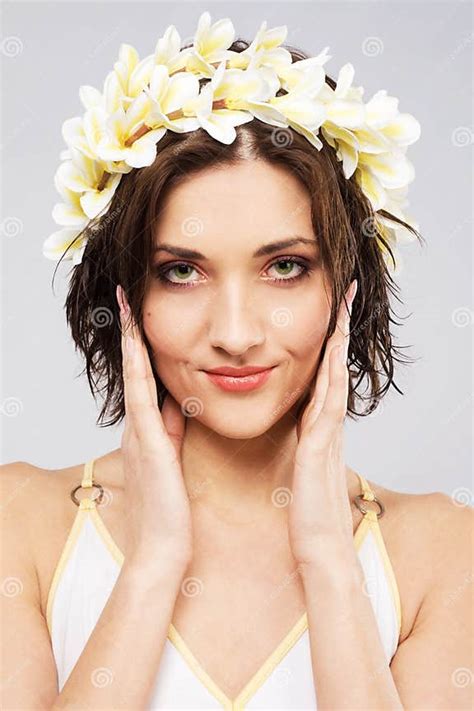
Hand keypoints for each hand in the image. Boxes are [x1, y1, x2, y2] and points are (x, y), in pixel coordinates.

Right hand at [117, 284, 192, 574]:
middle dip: (131, 332)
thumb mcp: (172, 459)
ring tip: (128, 304)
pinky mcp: (148, 440)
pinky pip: (141, 394)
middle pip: (134, 368)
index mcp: (147, 430)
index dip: (141, 346)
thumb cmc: (170, 508)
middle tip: (128, 296)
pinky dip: (139, 366)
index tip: (142, 316)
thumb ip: (173, 429)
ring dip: (132, 339)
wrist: (163, 546)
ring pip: (134, 374)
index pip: (144, 378)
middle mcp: (138, 425)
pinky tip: (138, 342)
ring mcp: (139, 431)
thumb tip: (177, 401)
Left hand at [288, 279, 357, 564]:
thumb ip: (302, 446)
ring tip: (342, 306)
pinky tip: (331, 350)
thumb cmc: (308, 513)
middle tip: (344, 293)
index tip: (328, 314)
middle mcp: (328, 424)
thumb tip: (297, 431)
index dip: (326, 344)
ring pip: (336, 375)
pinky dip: (331, 373)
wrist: (320, 549)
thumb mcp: (300, 470)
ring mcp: (328, 433)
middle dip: (339, 329)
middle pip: (335, 366)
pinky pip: (328, 400)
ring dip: (338, 340)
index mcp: (318, 429)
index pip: (323, 376)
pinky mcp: (320, 445)